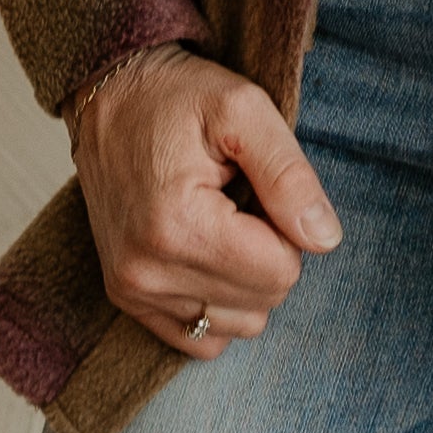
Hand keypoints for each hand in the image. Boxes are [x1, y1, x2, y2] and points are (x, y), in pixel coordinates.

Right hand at [69, 45, 340, 356]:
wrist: (107, 94)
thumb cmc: (176, 97)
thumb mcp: (244, 109)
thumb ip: (289, 176)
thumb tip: (325, 239)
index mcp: (178, 226)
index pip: (280, 272)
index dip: (286, 228)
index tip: (257, 188)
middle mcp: (147, 271)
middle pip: (262, 301)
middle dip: (266, 253)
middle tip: (237, 200)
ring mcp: (131, 290)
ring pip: (236, 325)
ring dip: (243, 280)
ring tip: (218, 222)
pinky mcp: (125, 298)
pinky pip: (199, 338)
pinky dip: (216, 303)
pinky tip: (205, 254)